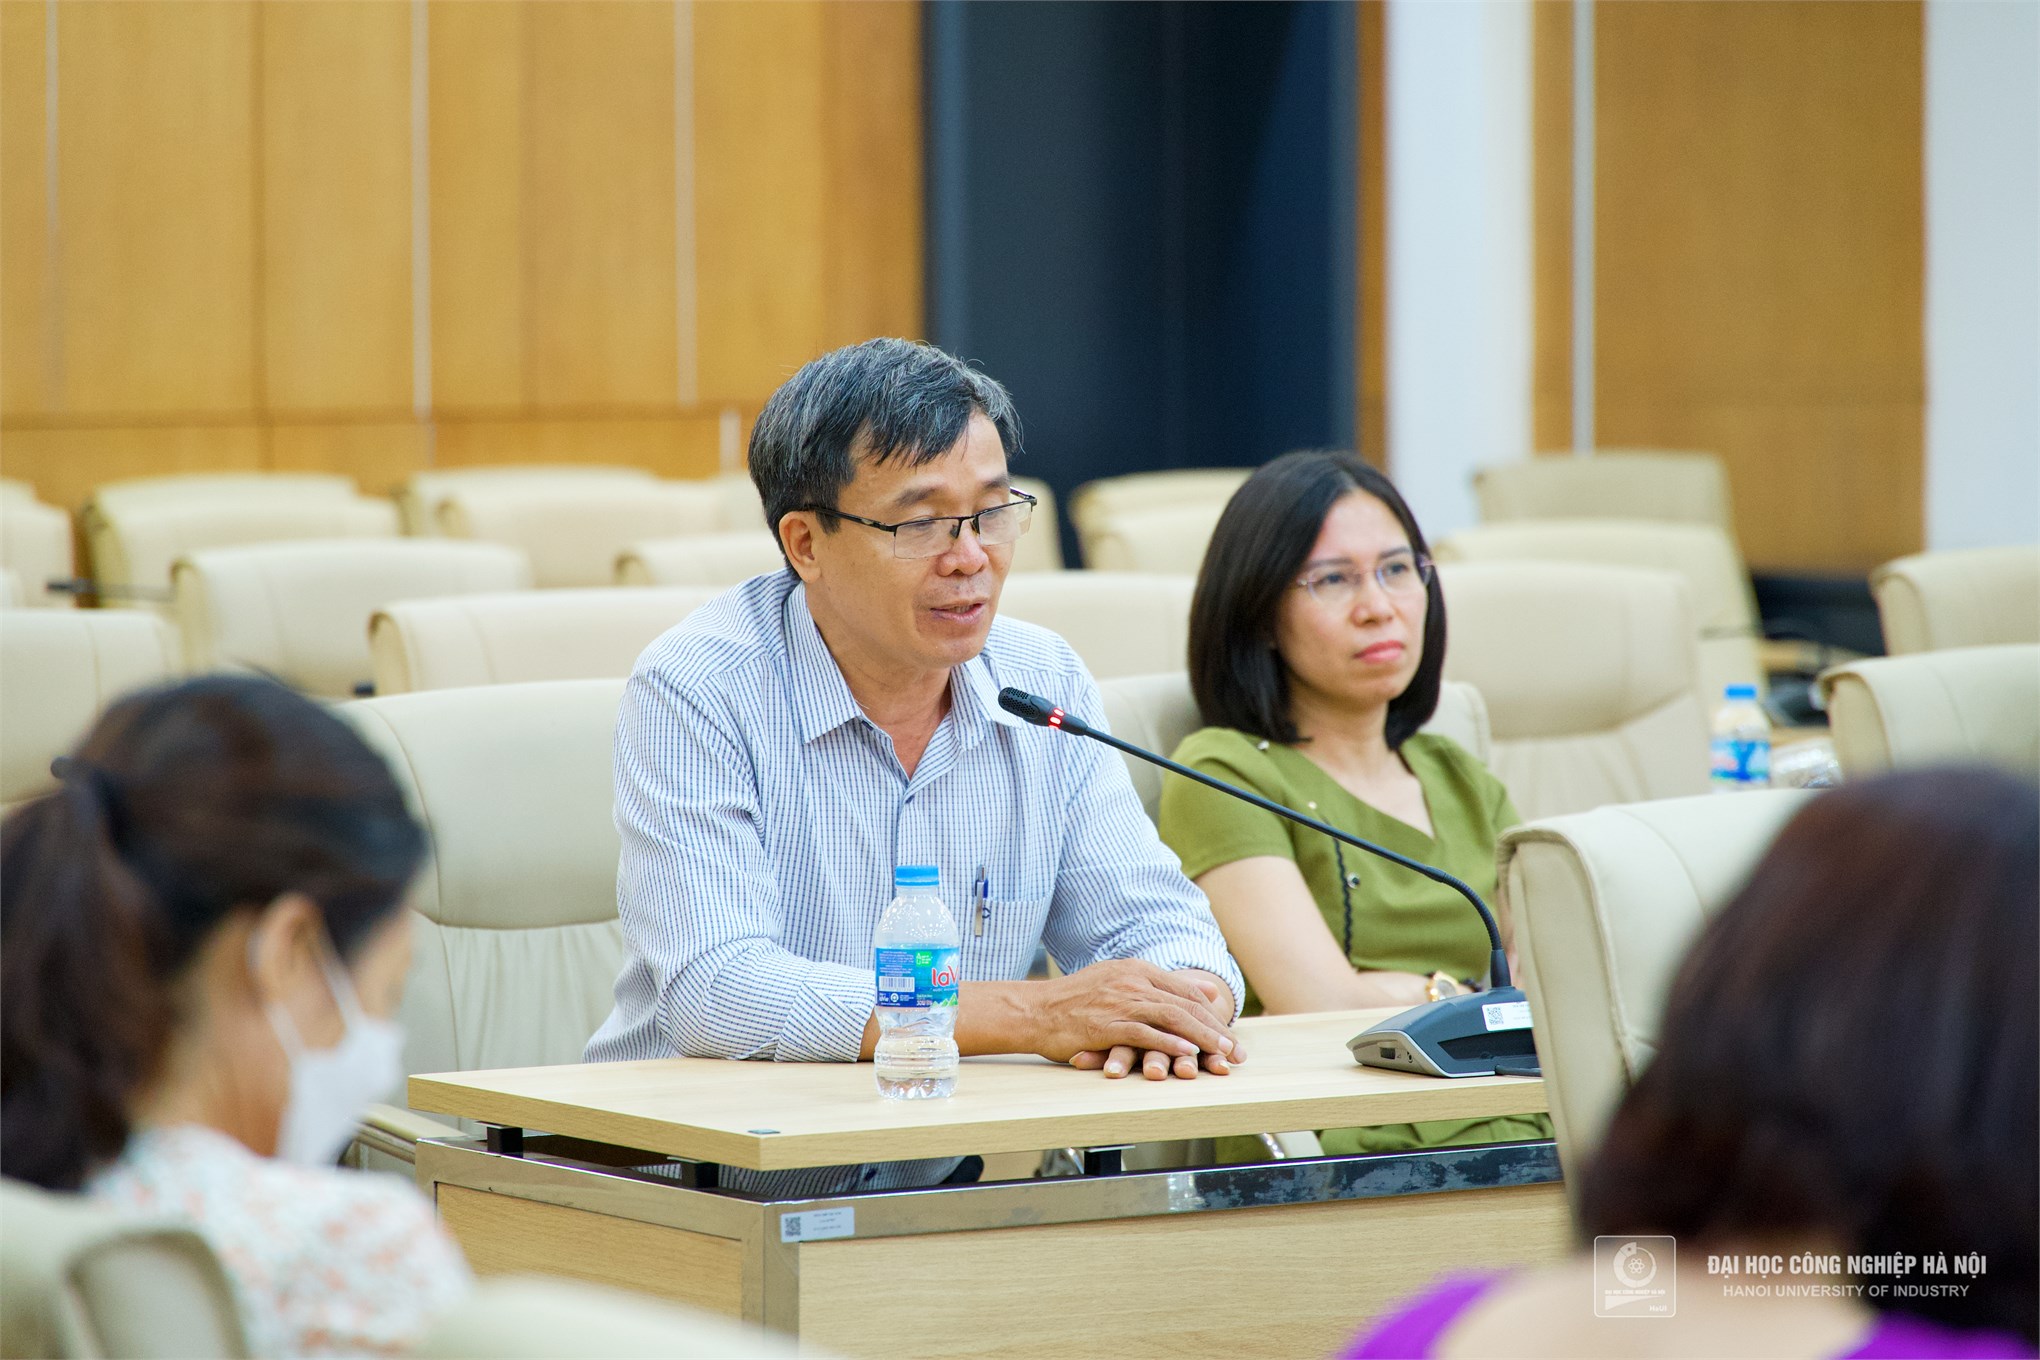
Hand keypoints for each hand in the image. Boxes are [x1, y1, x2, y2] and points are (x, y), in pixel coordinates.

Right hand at [1049, 965, 1243, 1079]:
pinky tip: (1187, 1053)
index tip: (1230, 1035)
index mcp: (1136, 969)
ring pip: (1170, 1018)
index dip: (1212, 1013)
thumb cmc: (1076, 1001)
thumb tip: (1207, 987)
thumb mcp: (1120, 981)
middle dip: (1215, 1029)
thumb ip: (1162, 984)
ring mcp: (1119, 1002)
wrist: (1034, 1011)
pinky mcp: (1106, 1024)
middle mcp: (1131, 981)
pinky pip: (1144, 1033)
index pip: (1185, 990)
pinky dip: (1168, 1043)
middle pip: (1184, 1004)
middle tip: (1236, 1051)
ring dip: (1201, 1038)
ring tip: (1222, 1053)